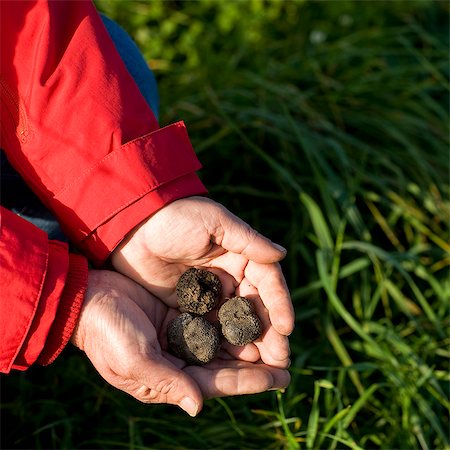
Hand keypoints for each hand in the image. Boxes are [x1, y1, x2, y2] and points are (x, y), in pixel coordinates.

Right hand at [71, 270, 289, 415]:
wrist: (89, 301)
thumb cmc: (107, 334)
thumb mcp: (134, 361)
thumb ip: (167, 382)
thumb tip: (198, 406)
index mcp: (172, 377)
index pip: (220, 382)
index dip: (251, 381)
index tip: (281, 378)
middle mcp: (181, 358)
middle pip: (227, 363)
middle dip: (257, 363)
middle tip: (288, 359)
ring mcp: (181, 334)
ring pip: (223, 340)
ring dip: (248, 338)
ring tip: (278, 335)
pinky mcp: (180, 313)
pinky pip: (211, 316)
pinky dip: (230, 316)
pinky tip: (249, 309)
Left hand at [111, 196, 293, 368]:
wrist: (133, 225)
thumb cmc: (176, 217)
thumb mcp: (214, 222)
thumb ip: (248, 240)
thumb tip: (282, 253)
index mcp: (239, 254)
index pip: (267, 282)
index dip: (279, 304)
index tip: (286, 328)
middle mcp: (229, 275)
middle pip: (255, 307)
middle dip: (269, 332)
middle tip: (280, 358)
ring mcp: (209, 293)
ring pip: (235, 322)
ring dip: (249, 343)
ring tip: (263, 367)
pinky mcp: (188, 306)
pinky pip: (209, 327)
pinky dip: (222, 343)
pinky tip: (231, 362)